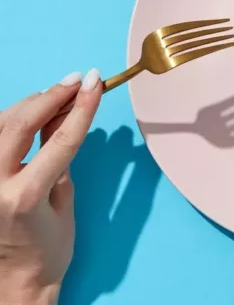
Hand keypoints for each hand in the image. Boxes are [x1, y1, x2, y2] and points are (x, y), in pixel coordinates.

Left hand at [0, 70, 101, 304]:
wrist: (13, 281)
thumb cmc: (48, 249)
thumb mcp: (64, 202)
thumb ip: (61, 158)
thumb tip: (65, 118)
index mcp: (26, 197)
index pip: (60, 140)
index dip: (81, 107)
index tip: (95, 82)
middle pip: (18, 124)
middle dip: (51, 96)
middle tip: (76, 80)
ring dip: (29, 104)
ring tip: (58, 94)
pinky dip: (11, 119)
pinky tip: (30, 113)